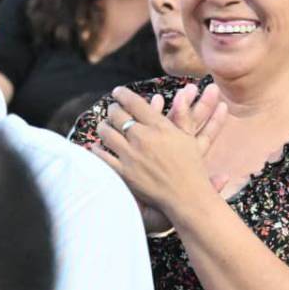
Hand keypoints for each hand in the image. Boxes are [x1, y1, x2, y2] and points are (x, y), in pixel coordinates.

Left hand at [92, 86, 228, 211]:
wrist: (187, 197)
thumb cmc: (192, 168)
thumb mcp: (189, 137)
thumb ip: (183, 115)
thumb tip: (182, 93)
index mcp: (159, 127)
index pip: (134, 102)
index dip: (123, 94)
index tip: (118, 92)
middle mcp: (142, 138)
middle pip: (117, 115)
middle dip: (112, 109)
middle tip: (111, 109)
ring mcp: (131, 156)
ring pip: (107, 132)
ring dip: (103, 126)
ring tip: (104, 125)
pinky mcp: (123, 173)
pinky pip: (102, 157)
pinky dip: (97, 150)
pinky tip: (97, 147)